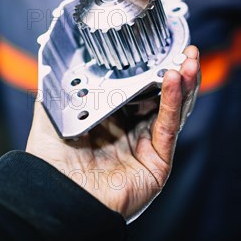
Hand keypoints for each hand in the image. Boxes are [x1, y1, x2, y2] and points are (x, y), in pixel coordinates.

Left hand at [26, 45, 199, 221]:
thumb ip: (57, 89)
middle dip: (175, 70)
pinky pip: (168, 126)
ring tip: (188, 58)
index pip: (138, 87)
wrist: (58, 194)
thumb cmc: (52, 161)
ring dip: (183, 81)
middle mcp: (131, 131)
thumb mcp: (52, 115)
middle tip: (185, 49)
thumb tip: (52, 61)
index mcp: (110, 119)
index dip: (150, 67)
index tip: (158, 46)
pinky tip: (175, 79)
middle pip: (162, 96)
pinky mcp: (157, 162)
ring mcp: (146, 146)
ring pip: (172, 109)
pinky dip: (174, 101)